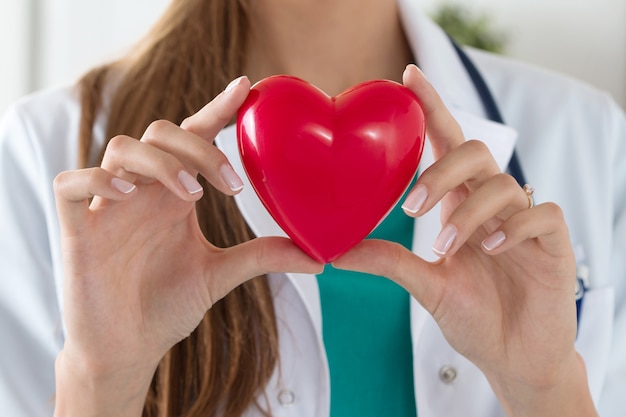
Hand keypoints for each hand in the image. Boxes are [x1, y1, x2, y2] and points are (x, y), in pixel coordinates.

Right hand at [53, 76, 321, 415]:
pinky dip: (97, 180)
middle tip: (233, 184)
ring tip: (192, 195)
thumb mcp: (221, 274)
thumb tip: (319, 257)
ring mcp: (107, 208)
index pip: (193, 137)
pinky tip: (127, 195)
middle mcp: (142, 192)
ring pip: (121, 148)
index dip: (216, 109)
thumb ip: (262, 256)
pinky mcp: (76, 230)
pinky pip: (69, 184)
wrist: (128, 349)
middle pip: (161, 133)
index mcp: (174, 195)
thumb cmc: (167, 306)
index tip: (246, 88)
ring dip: (160, 162)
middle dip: (198, 146)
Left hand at [334, 65, 595, 415]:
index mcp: (459, 204)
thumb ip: (387, 262)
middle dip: (442, 171)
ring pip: (504, 184)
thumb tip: (335, 251)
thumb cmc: (472, 315)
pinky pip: (541, 214)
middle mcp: (491, 205)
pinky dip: (514, 227)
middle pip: (476, 151)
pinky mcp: (554, 243)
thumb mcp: (424, 285)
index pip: (447, 143)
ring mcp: (524, 222)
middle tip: (412, 208)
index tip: (408, 77)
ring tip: (446, 249)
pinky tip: (492, 250)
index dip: (432, 108)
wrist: (513, 357)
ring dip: (468, 214)